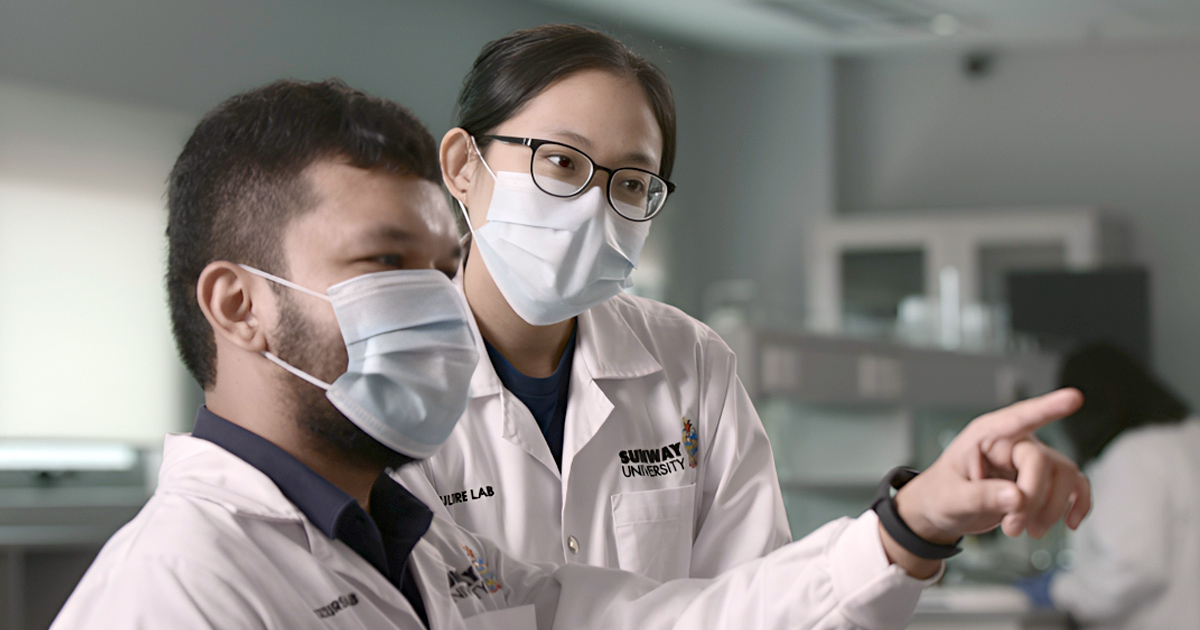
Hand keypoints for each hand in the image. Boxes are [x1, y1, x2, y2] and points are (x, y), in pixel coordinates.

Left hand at [895, 388, 1091, 542]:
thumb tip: (1017, 498)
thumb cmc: (941, 495)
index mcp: (985, 436)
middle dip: (1033, 499)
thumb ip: (979, 497)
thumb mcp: (950, 498)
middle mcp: (1012, 443)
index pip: (1018, 419)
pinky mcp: (1044, 480)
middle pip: (1042, 461)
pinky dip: (1077, 504)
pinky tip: (1070, 524)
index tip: (1074, 398)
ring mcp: (1031, 460)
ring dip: (1051, 509)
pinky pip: (1075, 485)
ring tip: (1028, 532)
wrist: (943, 512)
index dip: (1046, 408)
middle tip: (1012, 528)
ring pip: (1064, 476)